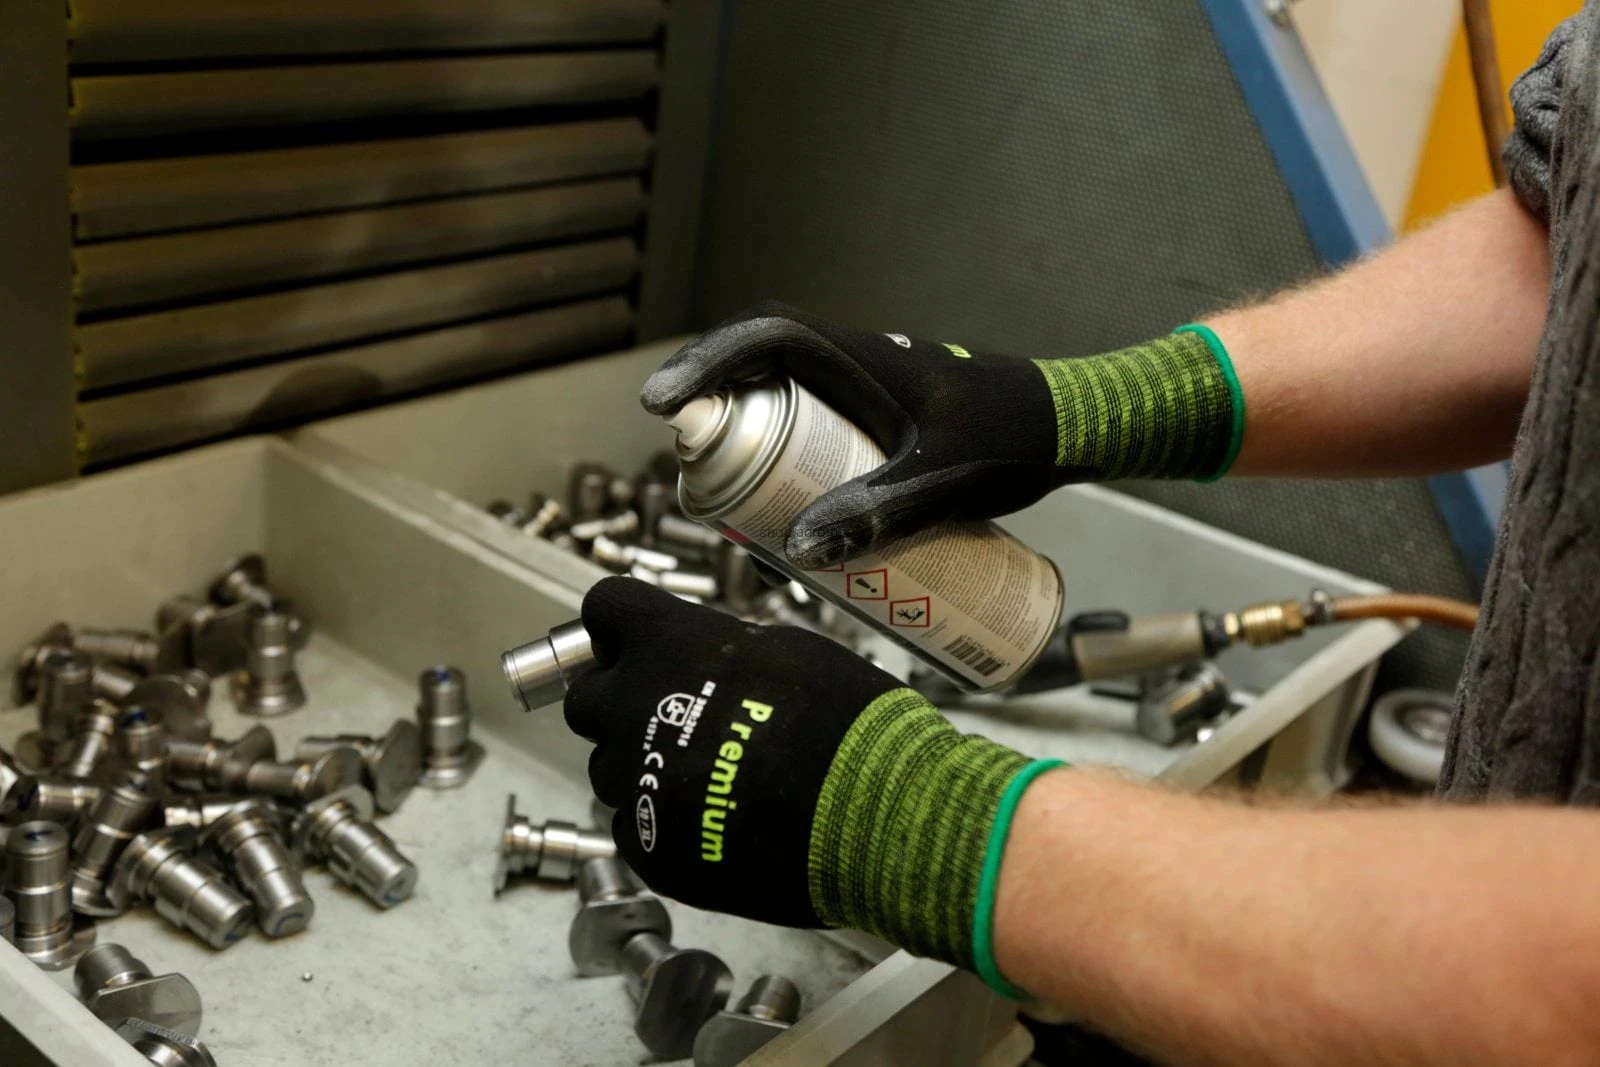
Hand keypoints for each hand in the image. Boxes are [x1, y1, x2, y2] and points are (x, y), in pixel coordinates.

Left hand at [565, 576, 1044, 977]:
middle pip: (587, 698)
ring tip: (713, 776)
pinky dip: (663, 820)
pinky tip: (717, 818)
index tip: (641, 638)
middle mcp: (633, 709)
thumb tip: (702, 657)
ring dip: (644, 764)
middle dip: (621, 700)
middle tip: (673, 712)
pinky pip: (633, 824)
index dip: (622, 626)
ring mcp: (635, 783)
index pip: (603, 610)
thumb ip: (721, 649)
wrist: (876, 814)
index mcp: (666, 644)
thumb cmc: (848, 724)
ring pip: (610, 767)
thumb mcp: (788, 649)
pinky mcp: (649, 846)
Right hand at [641, 302, 1237, 567]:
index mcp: (864, 357)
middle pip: (760, 369)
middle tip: (691, 471)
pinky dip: (788, 457)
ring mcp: (867, 392)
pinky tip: (787, 509)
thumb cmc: (1016, 438)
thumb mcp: (944, 480)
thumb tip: (801, 549)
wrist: (1073, 429)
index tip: (663, 402)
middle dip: (714, 412)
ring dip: (748, 437)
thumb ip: (878, 513)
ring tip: (725, 498)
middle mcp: (857, 364)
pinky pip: (816, 427)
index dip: (706, 362)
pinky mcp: (881, 422)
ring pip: (786, 401)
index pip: (766, 336)